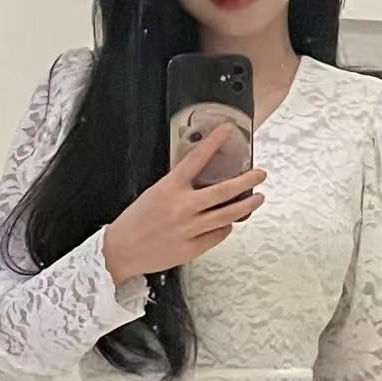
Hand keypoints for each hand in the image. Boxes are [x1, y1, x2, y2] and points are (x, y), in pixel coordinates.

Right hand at [103, 122, 265, 281]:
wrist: (121, 250)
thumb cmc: (135, 221)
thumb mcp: (154, 193)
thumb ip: (178, 186)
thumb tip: (203, 179)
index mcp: (169, 188)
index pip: (196, 159)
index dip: (214, 142)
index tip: (227, 130)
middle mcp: (182, 207)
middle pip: (224, 191)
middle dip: (246, 180)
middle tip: (260, 174)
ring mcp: (189, 229)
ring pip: (228, 215)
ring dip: (246, 205)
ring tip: (257, 198)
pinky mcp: (192, 248)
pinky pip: (218, 235)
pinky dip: (226, 227)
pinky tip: (229, 222)